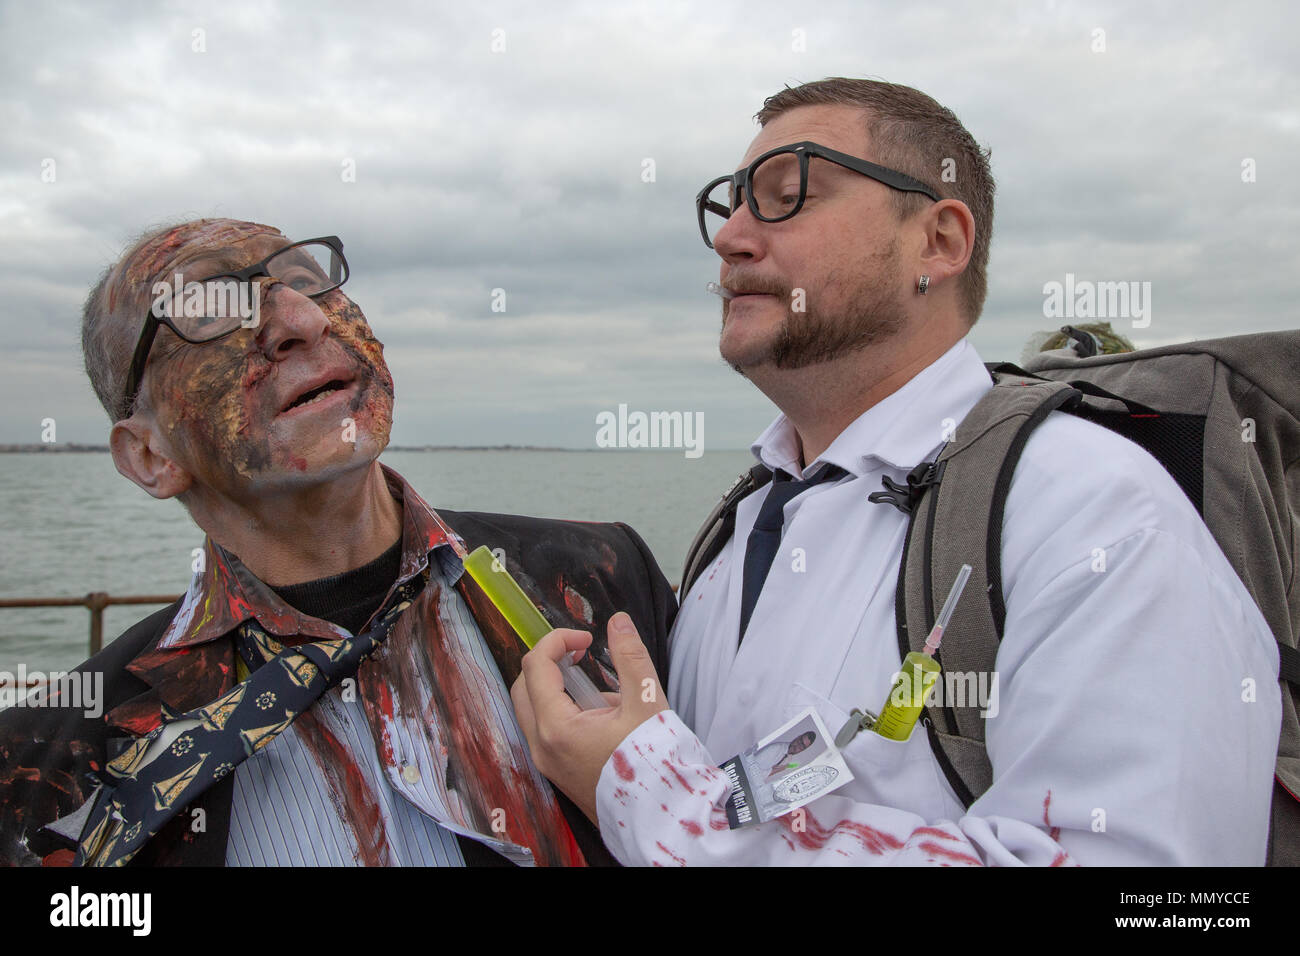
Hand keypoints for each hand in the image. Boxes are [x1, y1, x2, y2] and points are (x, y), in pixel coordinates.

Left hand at [510, 611, 667, 823]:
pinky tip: (604, 717)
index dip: (559, 641)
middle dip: (549, 662)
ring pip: (533, 710)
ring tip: (604, 693)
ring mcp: (548, 762)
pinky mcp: (558, 772)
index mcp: (556, 727)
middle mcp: (542, 746)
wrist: (662, 818)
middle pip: (524, 686)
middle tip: (582, 655)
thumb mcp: (647, 702)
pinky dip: (564, 711)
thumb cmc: (654, 764)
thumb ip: (630, 656)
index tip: (588, 640)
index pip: (536, 666)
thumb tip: (618, 621)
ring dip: (557, 687)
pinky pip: (547, 730)